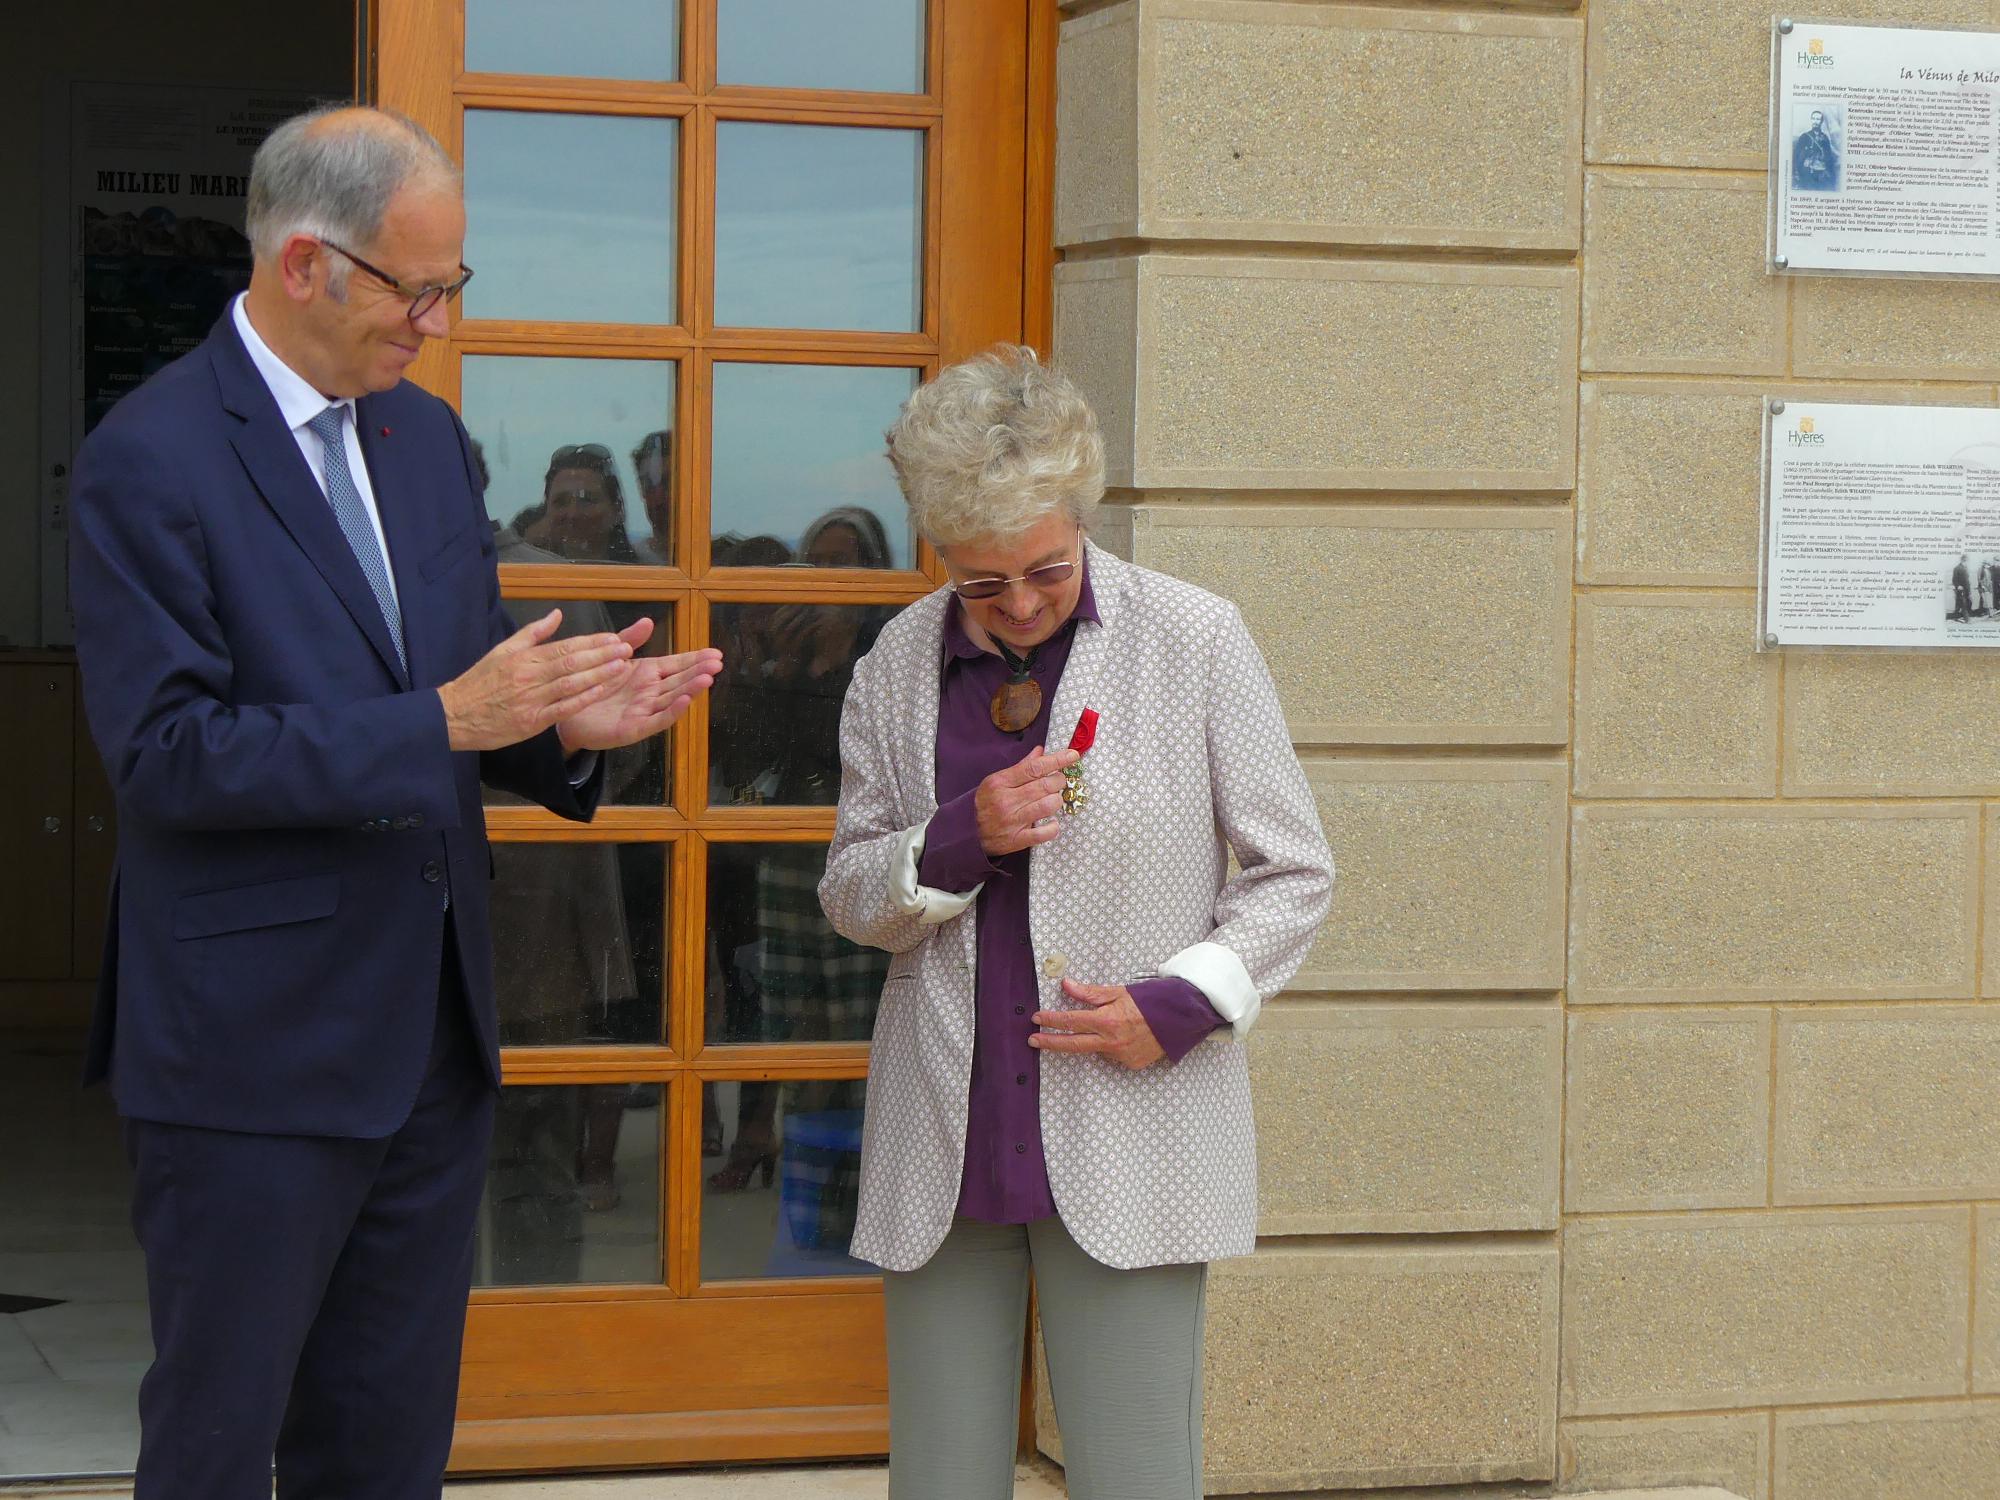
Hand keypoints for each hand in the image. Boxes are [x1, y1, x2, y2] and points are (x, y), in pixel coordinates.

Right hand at [438, 609, 635, 751]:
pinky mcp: (531, 721)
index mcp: (523, 657)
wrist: (454, 714)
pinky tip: (601, 691)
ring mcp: (531, 699)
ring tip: (622, 666)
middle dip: (602, 655)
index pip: (564, 646)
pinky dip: (582, 699)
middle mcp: (529, 675)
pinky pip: (562, 709)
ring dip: (599, 674)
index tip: (614, 638)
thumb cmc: (480, 682)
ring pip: (570, 683)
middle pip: (571, 662)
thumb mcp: (502, 650)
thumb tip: (557, 614)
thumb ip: (532, 633)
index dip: (591, 643)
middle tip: (626, 648)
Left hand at [557, 618, 722, 751]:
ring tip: (707, 679)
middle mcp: (650, 693)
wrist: (567, 710)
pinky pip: (656, 720)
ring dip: (690, 689)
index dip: (696, 659)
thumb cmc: (592, 685)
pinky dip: (671, 712)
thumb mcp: (612, 658)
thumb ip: (630, 639)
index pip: (677, 664)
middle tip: (717, 663)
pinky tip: (685, 701)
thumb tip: (648, 621)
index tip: (715, 653)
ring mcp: (644, 711)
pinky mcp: (634, 729)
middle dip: (699, 672)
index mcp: (647, 675)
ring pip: (672, 699)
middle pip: (679, 680)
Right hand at [975, 746, 1080, 856]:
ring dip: (1056, 801)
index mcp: (1000, 782)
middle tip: (1058, 781)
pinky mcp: (1017, 840)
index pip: (1034, 767)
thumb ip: (1021, 767)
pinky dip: (1053, 827)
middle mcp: (1006, 801)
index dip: (1057, 760)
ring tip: (1052, 800)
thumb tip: (1040, 751)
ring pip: (1048, 805)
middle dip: (1059, 780)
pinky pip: (1045, 833)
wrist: (968, 832)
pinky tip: (1051, 822)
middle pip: (1045, 785)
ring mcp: (1012, 821)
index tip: (1072, 755)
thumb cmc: (986, 803)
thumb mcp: (996, 781)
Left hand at [1029, 979, 1164, 1070]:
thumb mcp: (1118, 991)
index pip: (1070, 1021)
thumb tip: (1065, 985)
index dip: (1051, 1020)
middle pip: (1072, 1044)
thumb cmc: (1149, 1001)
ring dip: (1093, 1039)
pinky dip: (1112, 1045)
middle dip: (1050, 1042)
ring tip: (1113, 1026)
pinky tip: (1125, 1035)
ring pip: (1095, 1049)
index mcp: (1107, 1021)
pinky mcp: (1131, 1064)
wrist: (1180, 1018)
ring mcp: (1121, 1055)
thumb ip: (1089, 993)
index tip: (1036, 1019)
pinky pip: (1112, 1055)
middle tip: (1033, 1040)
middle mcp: (1111, 1042)